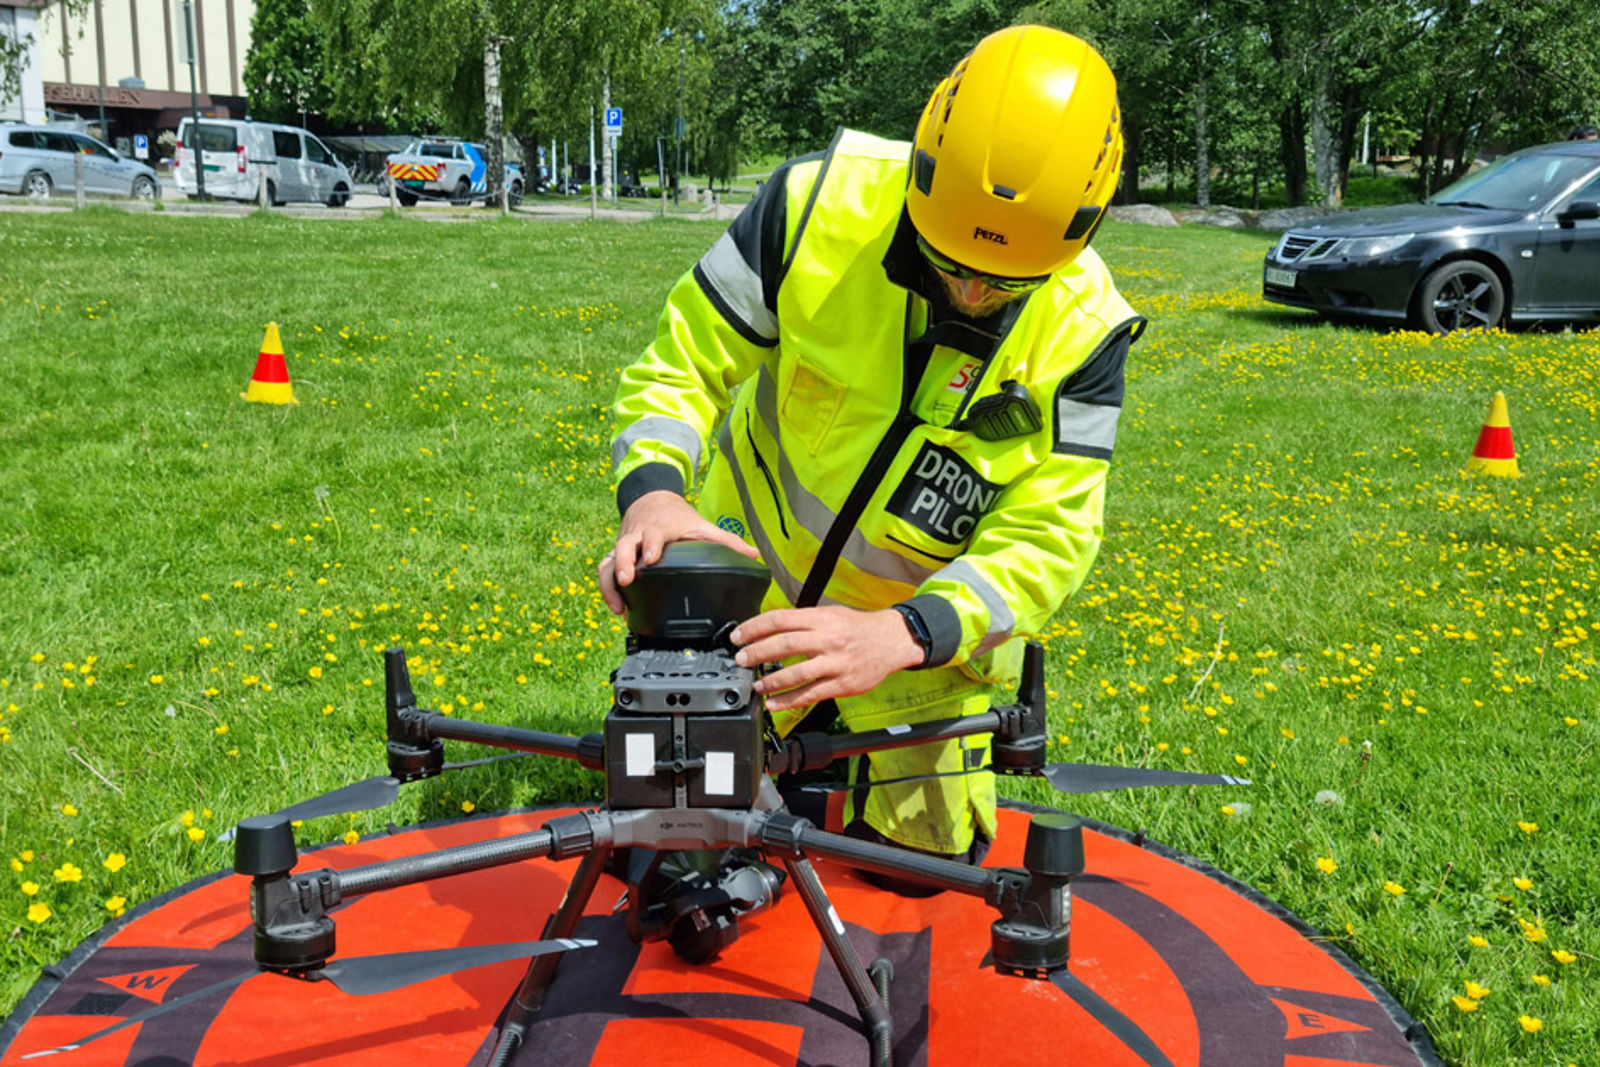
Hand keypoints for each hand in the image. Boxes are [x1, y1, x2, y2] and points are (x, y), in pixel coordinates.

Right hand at [599, 491, 760, 614]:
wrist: (652, 501)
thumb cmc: (678, 519)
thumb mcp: (702, 526)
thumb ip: (726, 541)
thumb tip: (754, 554)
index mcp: (659, 528)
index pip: (653, 534)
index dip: (651, 544)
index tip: (652, 557)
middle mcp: (637, 536)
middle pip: (623, 547)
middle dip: (622, 564)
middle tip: (626, 580)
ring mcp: (624, 546)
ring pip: (608, 561)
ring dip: (610, 583)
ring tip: (618, 606)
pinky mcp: (615, 556)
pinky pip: (604, 571)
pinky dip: (607, 590)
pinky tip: (617, 608)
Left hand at [730, 606, 924, 711]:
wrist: (892, 641)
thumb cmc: (858, 628)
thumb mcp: (831, 614)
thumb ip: (803, 621)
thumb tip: (771, 626)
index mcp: (821, 618)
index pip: (780, 619)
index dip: (755, 627)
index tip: (739, 636)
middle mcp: (827, 638)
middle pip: (785, 644)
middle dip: (758, 653)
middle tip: (741, 660)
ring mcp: (835, 662)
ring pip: (797, 673)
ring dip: (771, 681)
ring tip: (757, 685)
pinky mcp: (842, 683)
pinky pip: (811, 693)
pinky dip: (789, 700)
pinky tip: (774, 704)